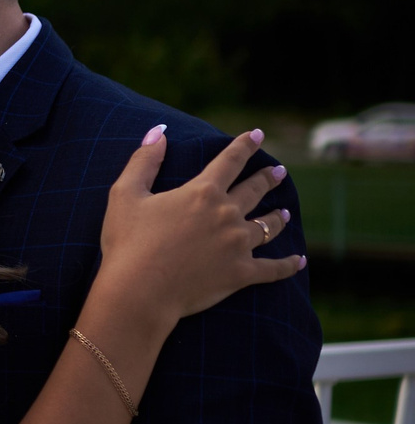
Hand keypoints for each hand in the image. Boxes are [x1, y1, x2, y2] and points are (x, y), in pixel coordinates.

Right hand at [97, 126, 303, 329]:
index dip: (244, 145)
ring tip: (284, 213)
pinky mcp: (241, 273)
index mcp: (202, 192)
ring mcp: (238, 245)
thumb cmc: (128, 242)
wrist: (139, 291)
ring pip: (267, 226)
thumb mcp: (125, 194)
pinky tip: (298, 261)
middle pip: (254, 191)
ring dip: (277, 217)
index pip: (229, 161)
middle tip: (279, 172)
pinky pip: (273, 268)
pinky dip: (288, 265)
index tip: (257, 134)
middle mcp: (227, 214)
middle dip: (268, 178)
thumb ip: (143, 161)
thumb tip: (159, 132)